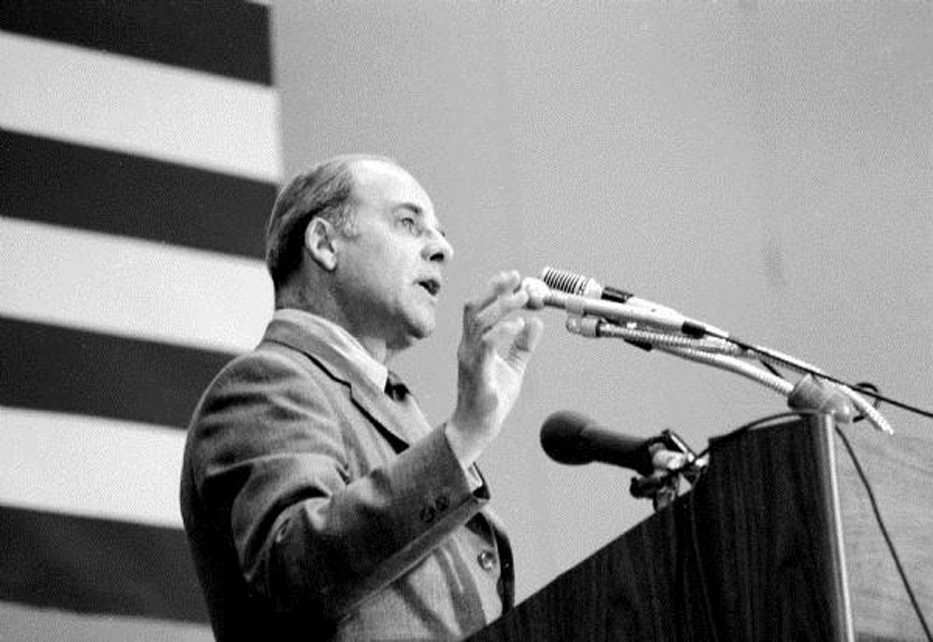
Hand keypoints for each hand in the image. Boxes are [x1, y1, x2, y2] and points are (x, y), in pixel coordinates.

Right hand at [445, 271, 543, 466]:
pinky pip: (486, 345)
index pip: (478, 308)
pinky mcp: (477, 373)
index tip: (513, 278)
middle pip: (474, 308)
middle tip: (518, 280)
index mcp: (473, 344)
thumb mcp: (513, 368)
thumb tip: (536, 323)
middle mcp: (467, 347)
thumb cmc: (490, 400)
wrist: (476, 428)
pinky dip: (502, 330)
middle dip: (495, 289)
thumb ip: (523, 346)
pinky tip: (518, 324)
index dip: (494, 289)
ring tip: (522, 298)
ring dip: (502, 305)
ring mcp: (470, 359)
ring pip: (479, 321)